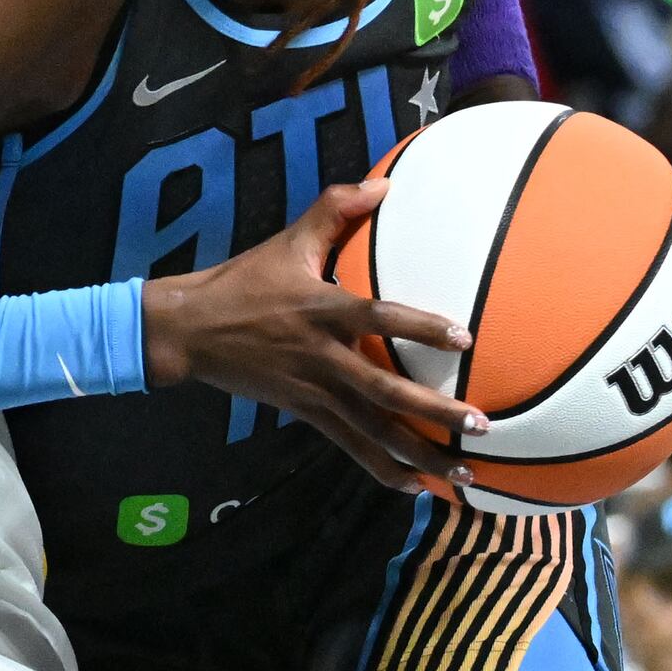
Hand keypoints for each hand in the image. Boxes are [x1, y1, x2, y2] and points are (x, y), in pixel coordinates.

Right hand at [142, 179, 479, 493]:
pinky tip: (416, 487)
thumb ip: (335, 209)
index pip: (379, 318)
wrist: (190, 332)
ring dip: (420, 454)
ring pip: (375, 431)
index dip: (421, 327)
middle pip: (387, 391)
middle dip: (435, 411)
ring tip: (464, 471)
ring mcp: (316, 391)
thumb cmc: (243, 283)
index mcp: (323, 310)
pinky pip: (351, 447)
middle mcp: (324, 357)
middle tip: (481, 425)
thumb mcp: (287, 242)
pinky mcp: (306, 413)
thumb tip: (384, 183)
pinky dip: (383, 470)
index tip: (464, 337)